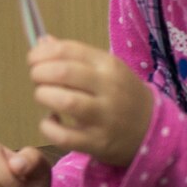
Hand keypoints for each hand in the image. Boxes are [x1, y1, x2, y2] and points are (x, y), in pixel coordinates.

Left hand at [28, 37, 152, 166]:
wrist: (152, 130)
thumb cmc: (123, 95)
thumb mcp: (106, 70)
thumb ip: (75, 56)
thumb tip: (43, 43)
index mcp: (109, 65)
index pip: (69, 50)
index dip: (43, 54)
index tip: (33, 59)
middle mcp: (108, 88)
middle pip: (64, 73)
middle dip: (40, 72)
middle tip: (36, 77)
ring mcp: (104, 117)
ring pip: (65, 101)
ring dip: (43, 95)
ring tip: (42, 95)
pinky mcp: (98, 143)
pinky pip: (64, 136)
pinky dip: (48, 128)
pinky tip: (50, 122)